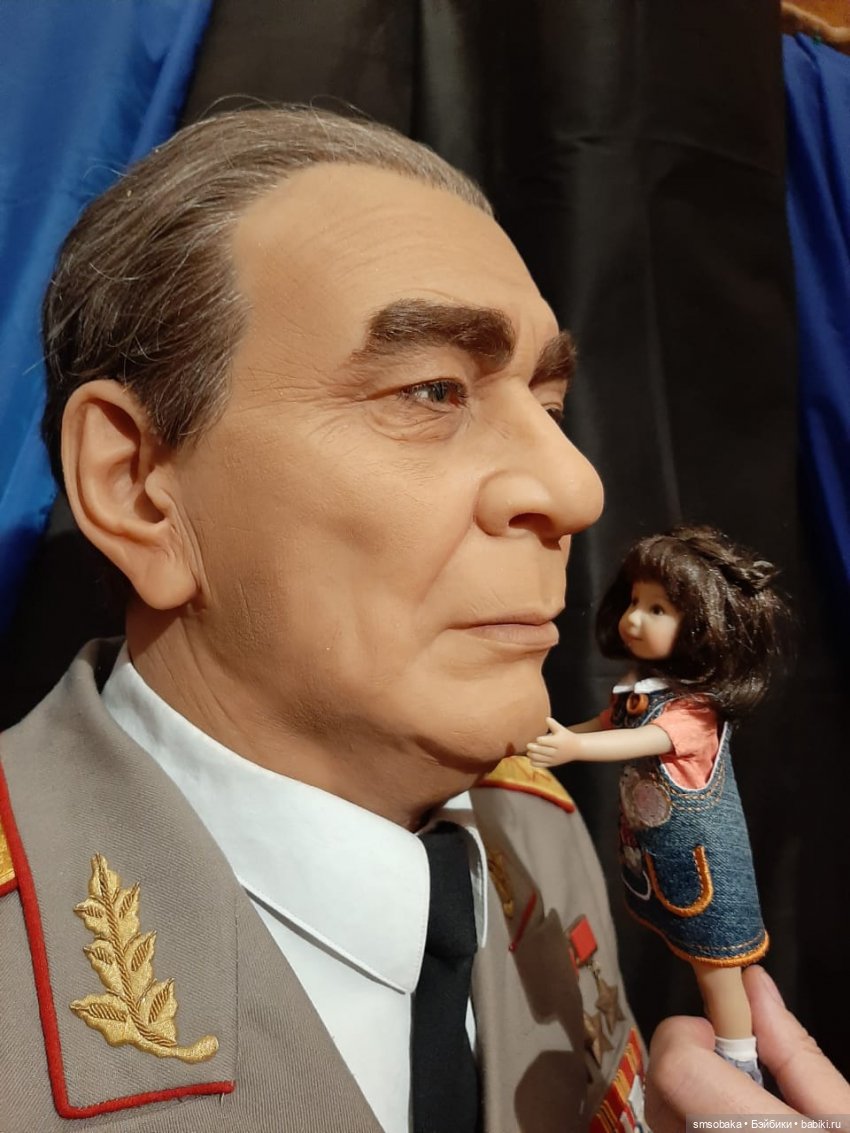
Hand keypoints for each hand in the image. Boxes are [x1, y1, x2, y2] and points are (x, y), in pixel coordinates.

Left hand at [525, 717, 579, 766]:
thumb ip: (553, 724)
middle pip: (542, 751)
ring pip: (540, 759)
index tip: (537, 738)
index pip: (546, 742)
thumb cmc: (566, 736)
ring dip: (533, 756)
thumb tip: (546, 718)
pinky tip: (531, 758)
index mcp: (558, 742)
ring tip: (529, 752)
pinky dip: (534, 763)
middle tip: (528, 745)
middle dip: (533, 748)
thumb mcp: (561, 729)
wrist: (576, 749)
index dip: (540, 740)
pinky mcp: (552, 764)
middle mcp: (556, 751)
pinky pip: (541, 765)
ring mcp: (554, 759)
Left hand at [646, 966, 849, 1132]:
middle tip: (735, 1072)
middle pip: (657, 1086)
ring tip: (737, 1105)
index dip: (690, 1037)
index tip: (721, 1037)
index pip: (676, 1067)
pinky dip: (686, 1118)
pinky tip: (726, 1123)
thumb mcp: (845, 1116)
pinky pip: (670, 1130)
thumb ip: (796, 1052)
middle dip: (687, 1061)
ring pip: (658, 1111)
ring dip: (685, 1094)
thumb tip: (756, 984)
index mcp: (751, 1131)